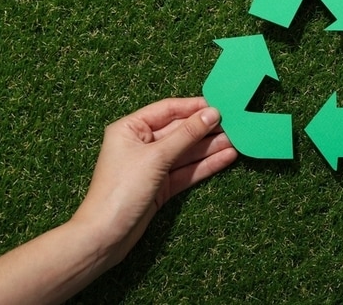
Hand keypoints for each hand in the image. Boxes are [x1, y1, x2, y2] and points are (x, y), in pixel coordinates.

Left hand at [72, 97, 237, 264]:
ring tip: (237, 141)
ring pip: (187, 152)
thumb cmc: (121, 190)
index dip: (194, 107)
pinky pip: (187, 170)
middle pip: (180, 131)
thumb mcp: (156, 157)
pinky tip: (227, 158)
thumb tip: (212, 114)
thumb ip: (186, 134)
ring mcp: (153, 165)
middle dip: (206, 129)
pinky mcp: (162, 185)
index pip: (168, 110)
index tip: (220, 106)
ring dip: (211, 147)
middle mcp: (142, 144)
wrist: (106, 236)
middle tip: (235, 124)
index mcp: (131, 128)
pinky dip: (206, 164)